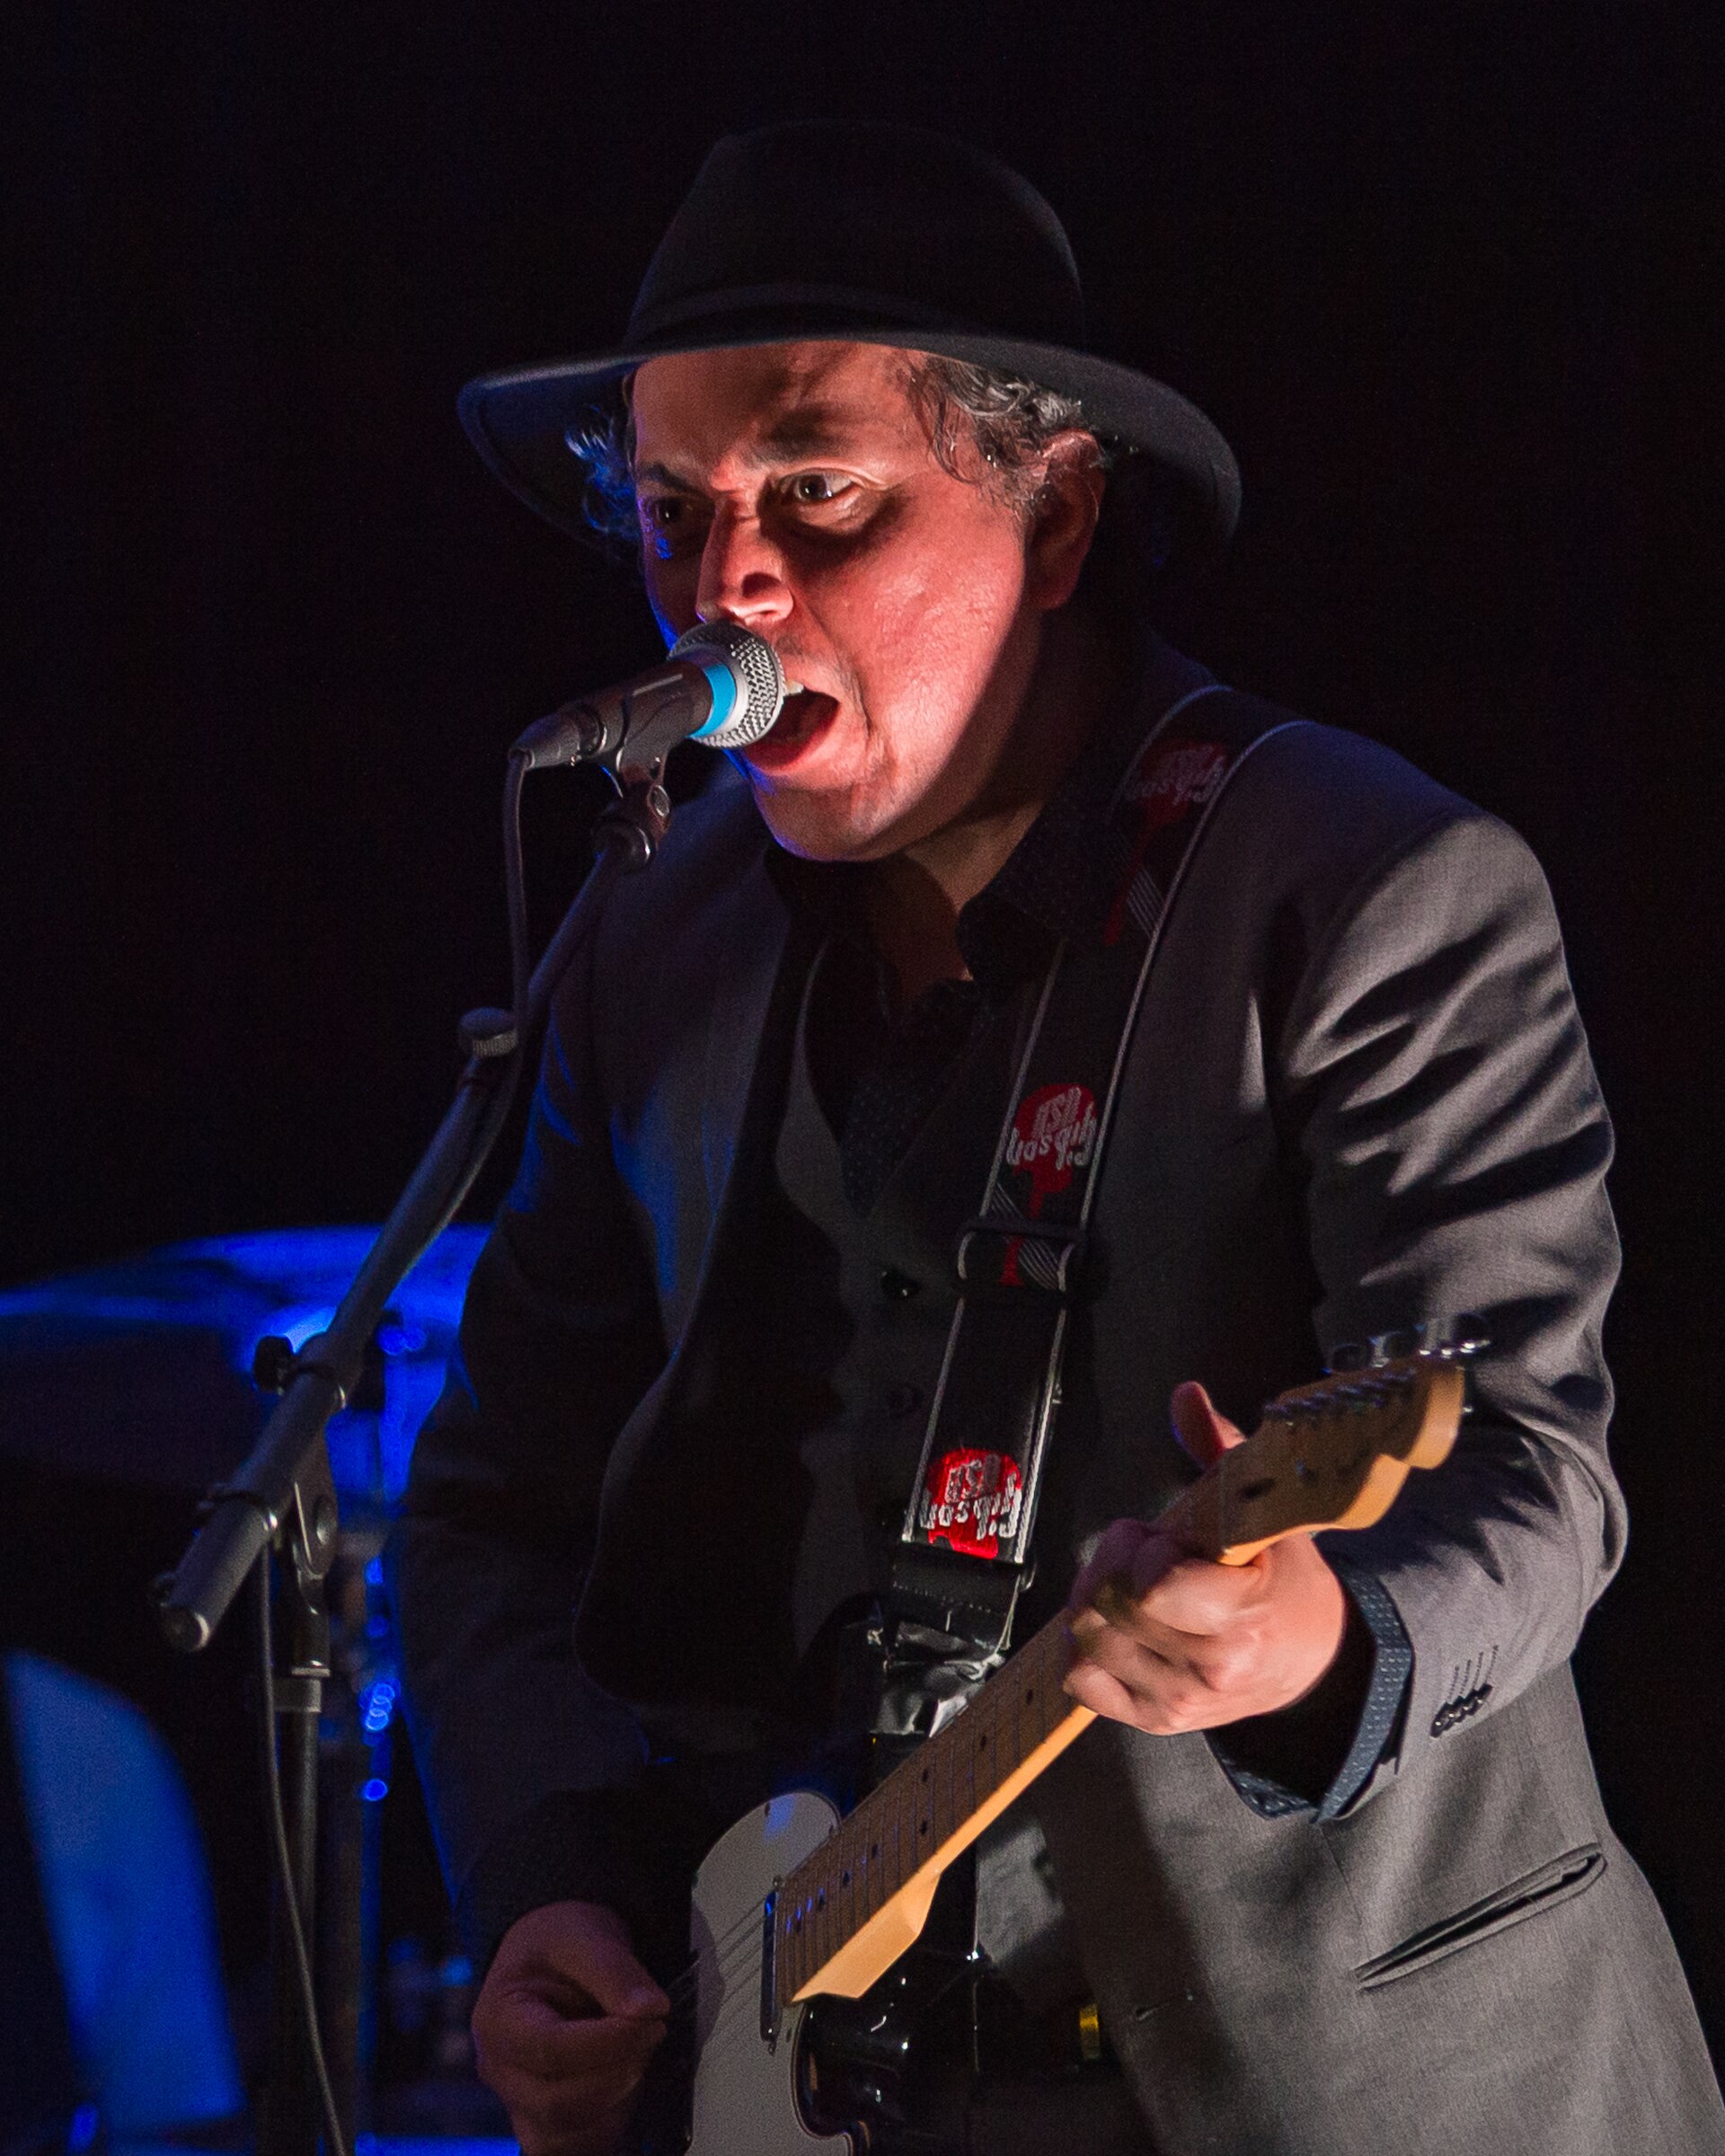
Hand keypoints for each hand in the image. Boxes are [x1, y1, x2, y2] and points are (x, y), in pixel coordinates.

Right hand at [472, 1900, 669, 2155]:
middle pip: (559, 2103)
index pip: (550, 2050)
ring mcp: (520, 2106)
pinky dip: (613, 2120)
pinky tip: (626, 2077)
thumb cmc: (560, 1942)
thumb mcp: (585, 1935)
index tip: (654, 2017)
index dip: (610, 2041)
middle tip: (653, 2032)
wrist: (553, 1957)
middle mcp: (500, 2073)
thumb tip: (652, 2010)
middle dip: (619, 2072)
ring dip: (619, 2098)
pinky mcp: (548, 2126)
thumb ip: (615, 1971)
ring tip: (636, 2051)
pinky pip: (582, 2146)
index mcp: (497, 2021)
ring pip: (571, 2135)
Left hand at [1062, 1380, 1346, 1733]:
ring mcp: (1178, 1700)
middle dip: (1114, 1562)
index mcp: (1243, 1616)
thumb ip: (1219, 1450)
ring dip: (1098, 1598)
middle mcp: (1209, 1667)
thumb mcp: (1265, 1512)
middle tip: (1147, 1553)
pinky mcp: (1153, 1720)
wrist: (1312, 1662)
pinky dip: (1087, 1647)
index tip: (1170, 1539)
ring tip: (1137, 1586)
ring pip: (1085, 1636)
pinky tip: (1122, 1624)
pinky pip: (1081, 1680)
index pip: (1152, 1585)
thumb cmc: (1284, 1581)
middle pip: (1104, 1603)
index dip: (1147, 1551)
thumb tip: (1186, 1396)